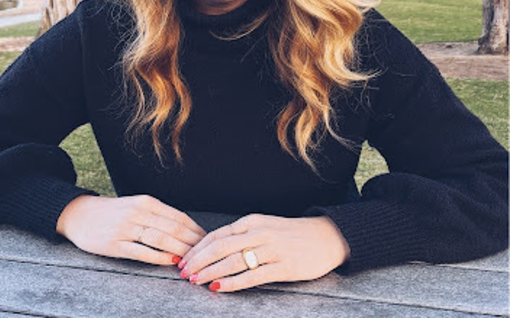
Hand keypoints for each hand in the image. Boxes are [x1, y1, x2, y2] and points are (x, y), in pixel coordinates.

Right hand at [56, 194, 205, 264]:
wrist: (80, 214)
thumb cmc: (114, 212)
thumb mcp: (137, 206)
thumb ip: (158, 215)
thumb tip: (184, 228)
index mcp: (146, 201)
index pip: (178, 216)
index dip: (195, 229)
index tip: (207, 239)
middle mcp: (138, 212)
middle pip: (173, 228)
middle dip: (192, 241)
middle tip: (205, 252)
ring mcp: (127, 228)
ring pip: (161, 239)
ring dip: (180, 250)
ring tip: (193, 259)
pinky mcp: (116, 244)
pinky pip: (143, 252)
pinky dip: (160, 257)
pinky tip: (171, 262)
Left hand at [178, 214, 349, 291]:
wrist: (325, 236)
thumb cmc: (290, 233)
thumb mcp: (264, 226)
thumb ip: (241, 236)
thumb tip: (213, 249)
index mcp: (251, 221)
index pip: (217, 234)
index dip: (198, 248)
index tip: (184, 259)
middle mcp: (258, 232)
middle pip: (220, 247)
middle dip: (198, 261)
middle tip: (183, 272)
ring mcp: (271, 249)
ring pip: (233, 261)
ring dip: (211, 272)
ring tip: (196, 281)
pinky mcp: (283, 266)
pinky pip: (252, 276)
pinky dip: (233, 283)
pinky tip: (220, 288)